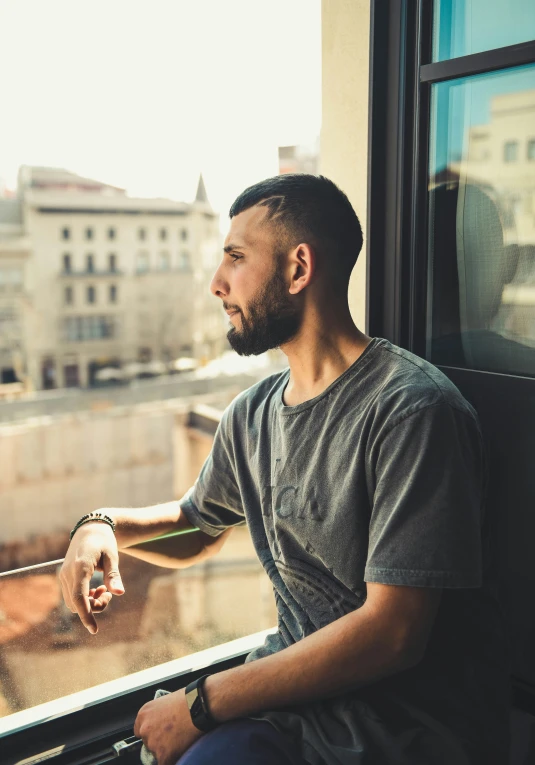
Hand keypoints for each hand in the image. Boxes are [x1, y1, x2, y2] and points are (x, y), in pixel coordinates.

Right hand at [59, 518, 124, 633]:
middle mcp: (68, 573)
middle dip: (94, 607)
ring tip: (104, 590)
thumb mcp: (112, 557)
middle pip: (77, 603)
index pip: (80, 598)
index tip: (94, 630)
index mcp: (80, 568)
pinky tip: (96, 589)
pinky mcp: (64, 576)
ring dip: (89, 603)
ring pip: (73, 602)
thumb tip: (120, 593)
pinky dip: (84, 598)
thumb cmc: (104, 542)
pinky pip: (72, 595)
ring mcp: (64, 575)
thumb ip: (114, 576)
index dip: (86, 616)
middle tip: (109, 594)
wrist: (90, 529)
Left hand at [134, 689, 202, 764]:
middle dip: (159, 741)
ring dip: (167, 750)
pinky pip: (165, 763)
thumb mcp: (166, 702)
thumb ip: (158, 715)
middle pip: (148, 742)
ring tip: (181, 740)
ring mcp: (153, 743)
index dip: (152, 732)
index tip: (160, 733)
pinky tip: (181, 750)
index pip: (140, 731)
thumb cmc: (188, 700)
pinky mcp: (163, 755)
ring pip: (157, 753)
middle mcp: (145, 729)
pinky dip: (173, 759)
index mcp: (144, 714)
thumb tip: (161, 723)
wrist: (199, 706)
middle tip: (174, 735)